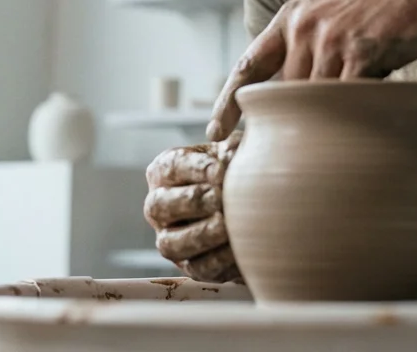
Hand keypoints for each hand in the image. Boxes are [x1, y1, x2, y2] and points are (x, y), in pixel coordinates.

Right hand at [143, 132, 241, 281]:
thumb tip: (230, 152)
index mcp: (164, 171)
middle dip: (193, 201)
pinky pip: (198, 268)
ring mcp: (170, 239)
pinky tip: (238, 247)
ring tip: (228, 224)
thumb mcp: (236, 151)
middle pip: (159, 206)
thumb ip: (233, 147)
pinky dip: (218, 259)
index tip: (221, 171)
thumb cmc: (239, 168)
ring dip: (201, 234)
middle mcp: (158, 206)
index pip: (170, 167)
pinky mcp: (191, 267)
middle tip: (222, 198)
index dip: (195, 169)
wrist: (257, 206)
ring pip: (170, 244)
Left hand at [207, 0, 416, 140]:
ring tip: (344, 133)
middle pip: (285, 95)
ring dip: (328, 122)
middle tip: (295, 151)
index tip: (215, 132)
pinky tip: (366, 125)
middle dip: (292, 124)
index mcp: (292, 16)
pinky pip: (346, 99)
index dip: (228, 102)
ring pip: (314, 101)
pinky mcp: (358, 50)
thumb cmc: (389, 2)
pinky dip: (353, 117)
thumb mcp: (336, 12)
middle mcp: (302, 26)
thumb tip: (303, 95)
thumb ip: (315, 47)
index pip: (248, 65)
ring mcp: (329, 38)